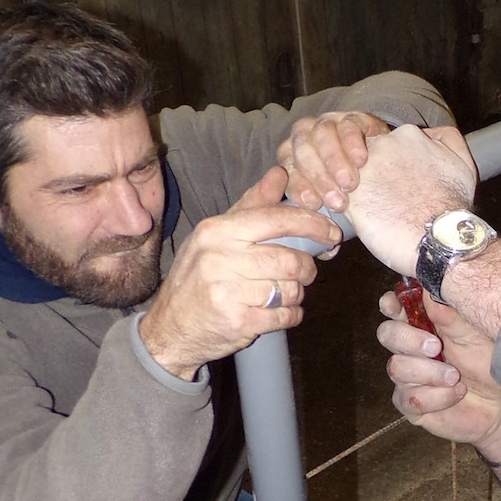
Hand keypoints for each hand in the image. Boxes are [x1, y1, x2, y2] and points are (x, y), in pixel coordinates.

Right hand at [139, 165, 340, 378]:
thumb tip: (280, 173)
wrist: (170, 328)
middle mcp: (219, 258)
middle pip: (289, 259)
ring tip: (286, 293)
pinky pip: (284, 315)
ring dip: (297, 293)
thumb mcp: (217, 236)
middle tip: (306, 272)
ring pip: (290, 289)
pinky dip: (292, 315)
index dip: (312, 225)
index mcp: (217, 231)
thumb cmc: (198, 276)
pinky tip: (281, 312)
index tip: (331, 233)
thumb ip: (252, 205)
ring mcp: (227, 291)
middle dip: (307, 268)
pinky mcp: (238, 321)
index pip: (277, 220)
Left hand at [279, 110, 390, 212]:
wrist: (380, 168)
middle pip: (303, 149)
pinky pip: (349, 124)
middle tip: (338, 202)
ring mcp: (328, 122)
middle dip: (319, 178)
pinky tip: (362, 160)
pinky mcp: (353, 117)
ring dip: (335, 160)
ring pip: (323, 133)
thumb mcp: (329, 200)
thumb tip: (316, 227)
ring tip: (350, 184)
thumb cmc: (347, 189)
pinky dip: (353, 142)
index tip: (314, 204)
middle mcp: (306, 136)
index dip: (299, 186)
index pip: (288, 169)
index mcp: (292, 156)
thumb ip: (318, 207)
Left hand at [347, 125, 477, 275]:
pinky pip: (334, 196)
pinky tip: (358, 220)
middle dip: (366, 172)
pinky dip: (341, 206)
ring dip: (351, 188)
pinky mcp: (348, 198)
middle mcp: (380, 146)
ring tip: (370, 209)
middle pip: (361, 152)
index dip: (390, 163)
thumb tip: (431, 134)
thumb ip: (447, 138)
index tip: (396, 181)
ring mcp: (361, 171)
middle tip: (381, 195)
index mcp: (405, 135)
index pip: (386, 141)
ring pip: (343, 172)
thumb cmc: (453, 207)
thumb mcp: (462, 163)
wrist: (440, 240)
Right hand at [377, 289, 500, 456]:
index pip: (395, 308)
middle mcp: (410, 348)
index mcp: (423, 324)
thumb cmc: (486, 361)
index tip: (395, 306)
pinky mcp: (410, 404)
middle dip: (409, 340)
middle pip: (387, 334)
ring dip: (430, 373)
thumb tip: (430, 294)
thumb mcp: (472, 335)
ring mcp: (407, 376)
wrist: (500, 402)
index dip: (390, 305)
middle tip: (435, 347)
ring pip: (397, 368)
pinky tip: (456, 393)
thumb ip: (451, 317)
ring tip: (455, 377)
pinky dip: (437, 396)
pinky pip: (411, 398)